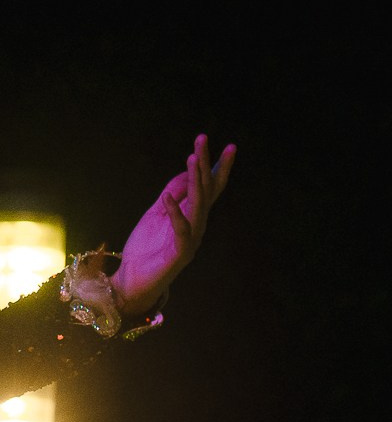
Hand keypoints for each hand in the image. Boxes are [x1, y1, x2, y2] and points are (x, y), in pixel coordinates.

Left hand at [109, 135, 235, 315]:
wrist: (133, 281)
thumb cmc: (145, 249)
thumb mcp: (156, 213)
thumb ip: (172, 194)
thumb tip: (187, 171)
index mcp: (193, 215)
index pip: (210, 188)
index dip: (218, 167)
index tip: (228, 147)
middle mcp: (197, 224)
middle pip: (206, 190)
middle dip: (205, 163)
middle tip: (203, 139)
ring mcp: (191, 239)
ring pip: (198, 205)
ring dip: (195, 181)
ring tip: (192, 158)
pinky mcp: (180, 253)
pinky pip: (181, 230)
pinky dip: (175, 213)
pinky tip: (168, 198)